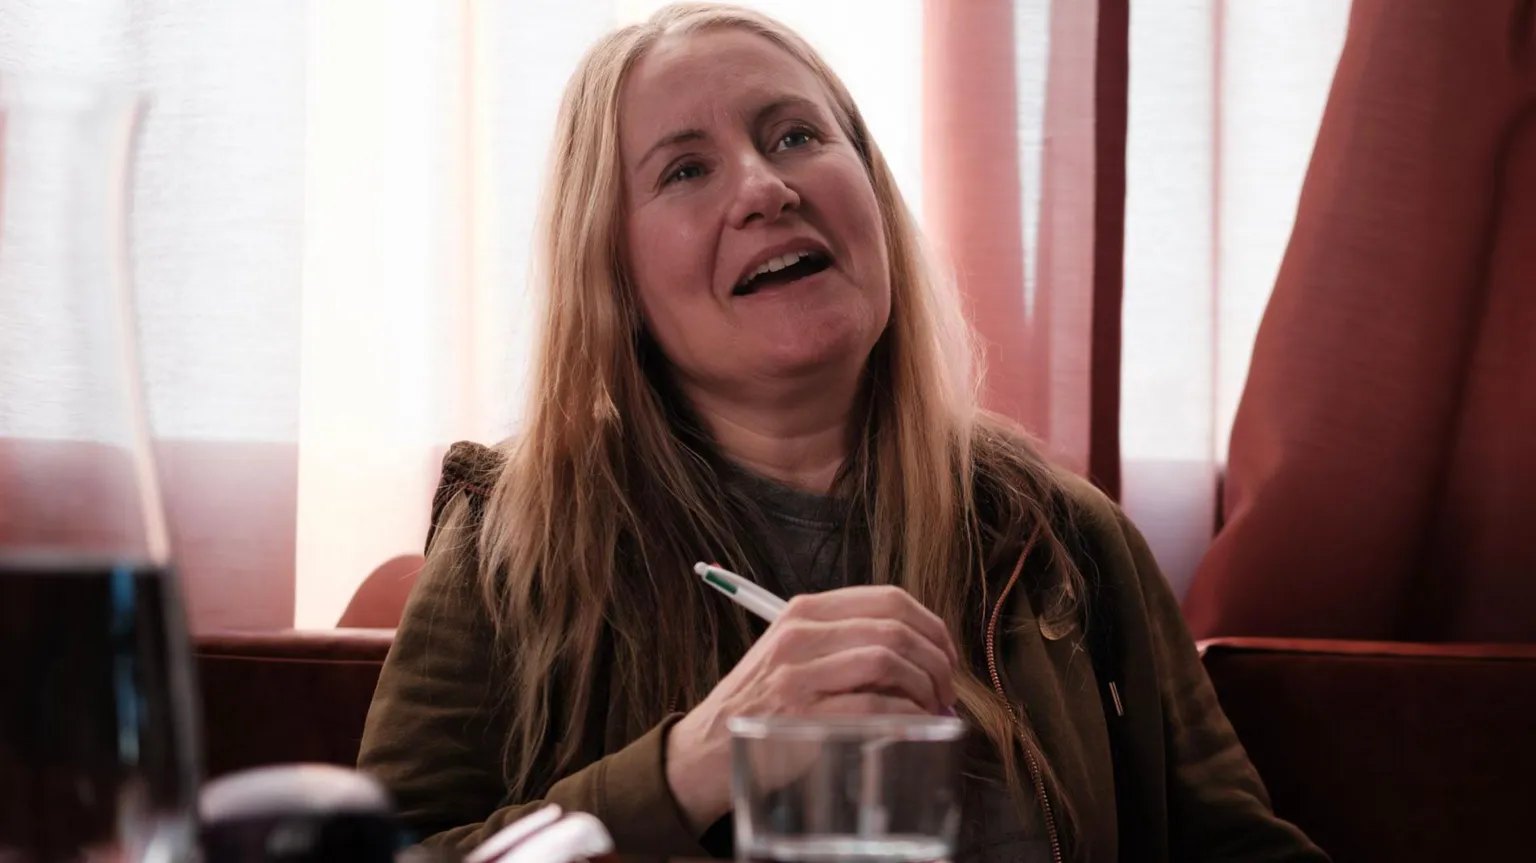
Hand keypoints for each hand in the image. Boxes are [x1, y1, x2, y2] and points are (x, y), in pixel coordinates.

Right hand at [663, 585, 958, 831]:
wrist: (706, 748)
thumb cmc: (760, 704)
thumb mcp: (792, 654)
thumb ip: (844, 643)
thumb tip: (920, 654)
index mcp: (804, 611)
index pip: (888, 598)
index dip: (931, 625)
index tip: (945, 653)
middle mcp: (801, 633)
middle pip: (894, 627)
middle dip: (936, 659)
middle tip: (946, 688)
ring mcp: (798, 673)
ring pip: (888, 659)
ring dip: (924, 686)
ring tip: (930, 708)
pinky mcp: (801, 714)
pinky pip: (873, 705)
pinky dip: (905, 714)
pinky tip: (910, 723)